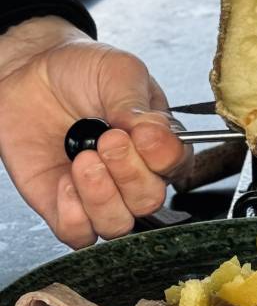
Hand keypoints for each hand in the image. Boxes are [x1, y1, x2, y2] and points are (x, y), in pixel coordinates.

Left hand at [0, 16, 190, 247]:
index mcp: (157, 139)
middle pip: (150, 201)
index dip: (163, 157)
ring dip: (102, 196)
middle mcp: (133, 171)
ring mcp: (99, 193)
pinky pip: (79, 235)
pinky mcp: (63, 207)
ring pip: (118, 224)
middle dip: (129, 174)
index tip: (142, 134)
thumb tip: (156, 134)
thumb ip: (137, 103)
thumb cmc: (82, 70)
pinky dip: (73, 214)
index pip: (179, 165)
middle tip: (107, 140)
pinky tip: (64, 180)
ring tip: (83, 159)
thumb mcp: (118, 71)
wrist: (30, 73)